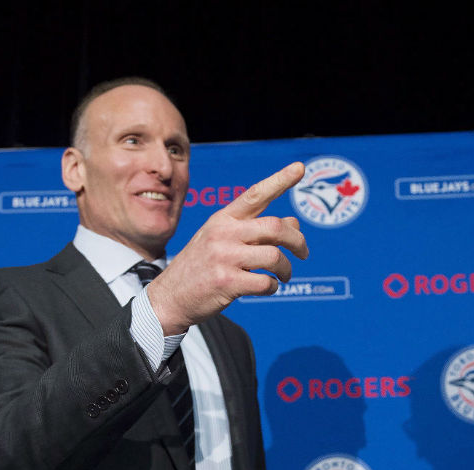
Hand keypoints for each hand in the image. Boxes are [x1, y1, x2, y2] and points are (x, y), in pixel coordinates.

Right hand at [148, 162, 307, 333]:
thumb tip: (294, 222)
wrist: (170, 296)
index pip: (255, 194)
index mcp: (223, 218)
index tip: (300, 168)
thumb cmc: (202, 266)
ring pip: (275, 256)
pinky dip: (273, 287)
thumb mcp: (221, 239)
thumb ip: (255, 229)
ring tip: (284, 275)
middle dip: (298, 241)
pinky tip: (267, 287)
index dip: (280, 180)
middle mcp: (223, 233)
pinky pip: (266, 282)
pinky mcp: (227, 282)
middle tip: (304, 253)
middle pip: (275, 227)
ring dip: (287, 269)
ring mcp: (224, 257)